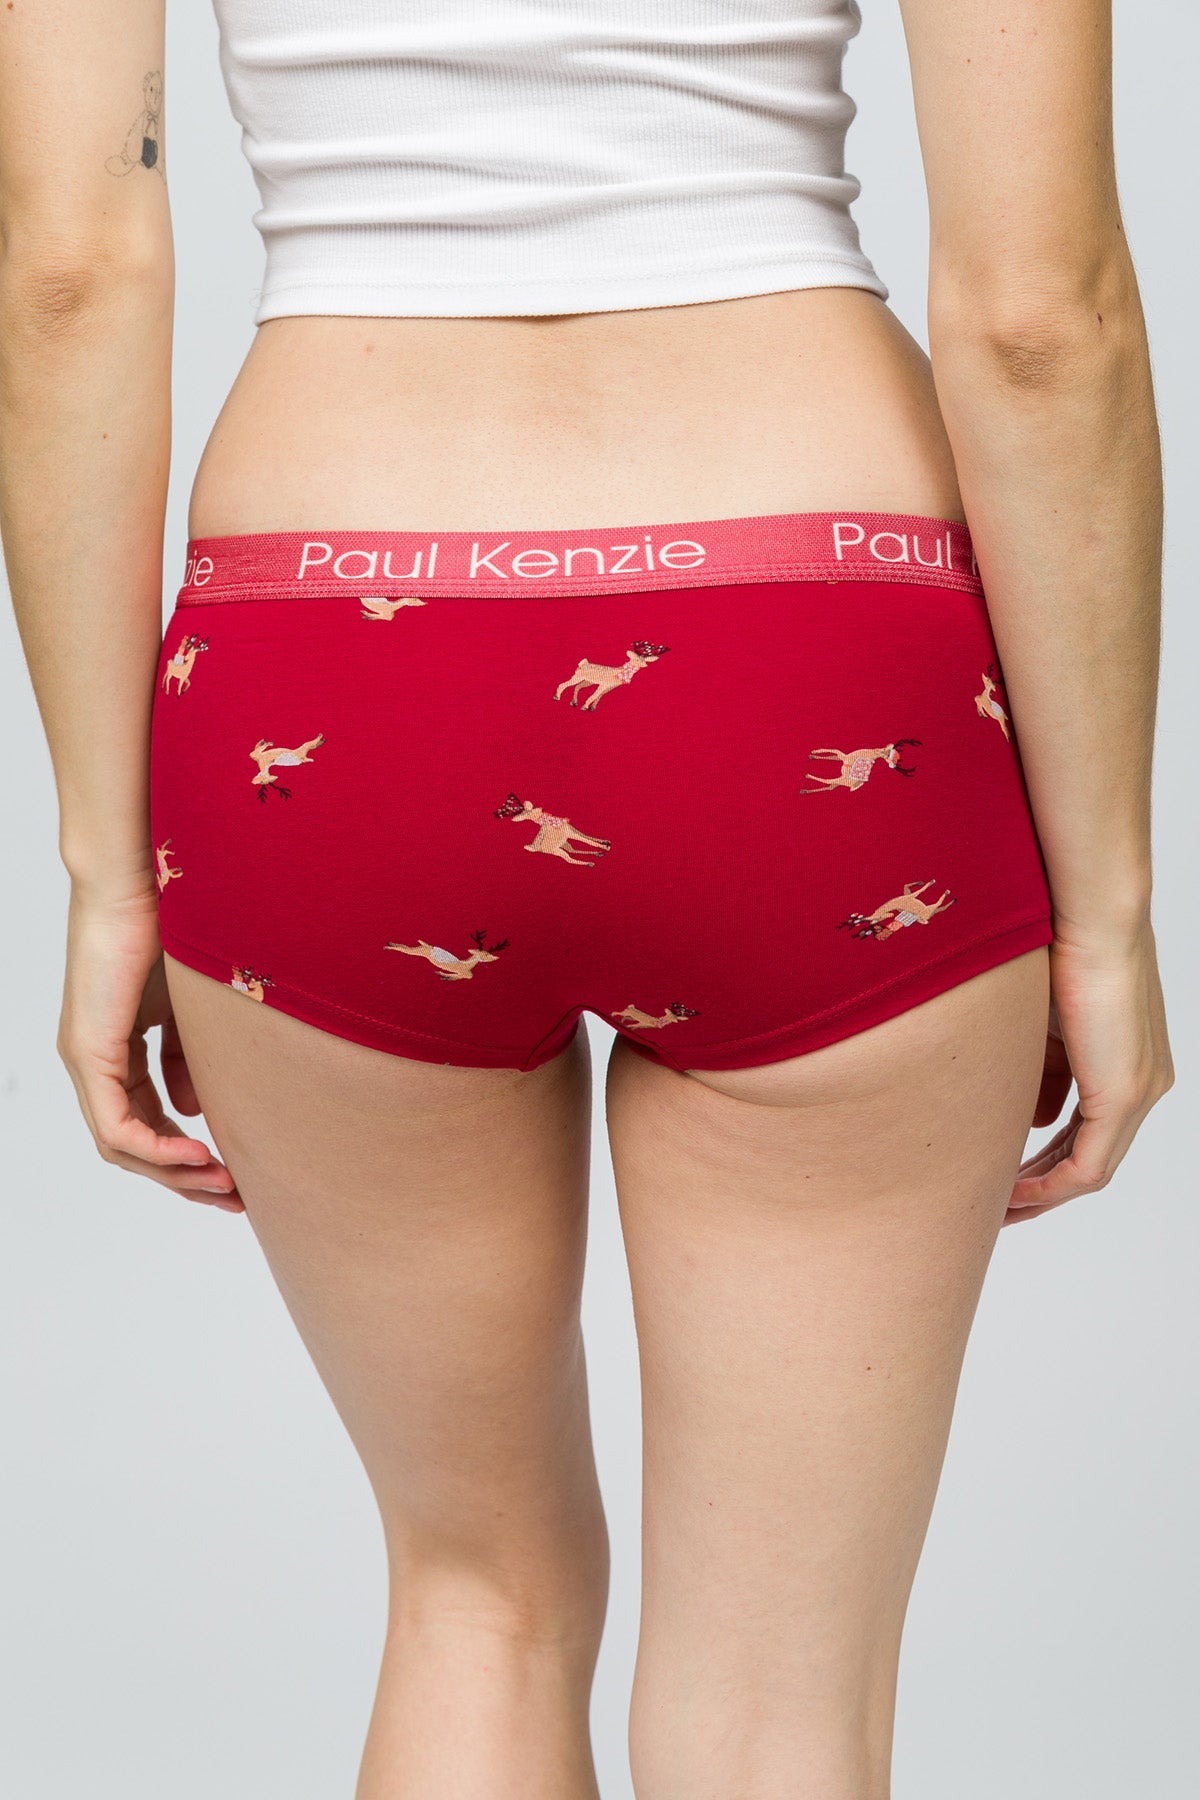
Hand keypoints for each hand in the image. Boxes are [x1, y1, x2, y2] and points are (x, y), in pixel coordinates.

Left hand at [56, 880, 242, 1210]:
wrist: (141, 880)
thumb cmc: (170, 926)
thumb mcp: (187, 1009)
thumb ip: (187, 1060)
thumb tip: (195, 1109)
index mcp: (114, 1050)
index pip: (145, 1123)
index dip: (188, 1156)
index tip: (235, 1173)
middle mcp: (93, 1063)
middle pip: (133, 1147)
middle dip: (186, 1179)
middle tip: (235, 1198)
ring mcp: (85, 1061)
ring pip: (122, 1146)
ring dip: (176, 1173)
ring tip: (225, 1184)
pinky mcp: (88, 1054)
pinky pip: (119, 1126)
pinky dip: (159, 1149)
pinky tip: (200, 1154)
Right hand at [1005, 922, 1172, 1223]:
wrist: (1087, 911)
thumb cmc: (1056, 942)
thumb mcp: (1042, 1018)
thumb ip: (1042, 1070)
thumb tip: (1030, 1120)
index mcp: (1128, 1061)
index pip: (1087, 1129)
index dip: (1042, 1158)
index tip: (1000, 1172)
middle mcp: (1144, 1083)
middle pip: (1088, 1158)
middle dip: (1040, 1185)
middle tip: (994, 1205)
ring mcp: (1139, 1092)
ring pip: (1088, 1168)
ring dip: (1041, 1193)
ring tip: (994, 1208)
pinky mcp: (1124, 1095)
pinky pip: (1087, 1167)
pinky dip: (1047, 1186)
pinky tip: (1010, 1194)